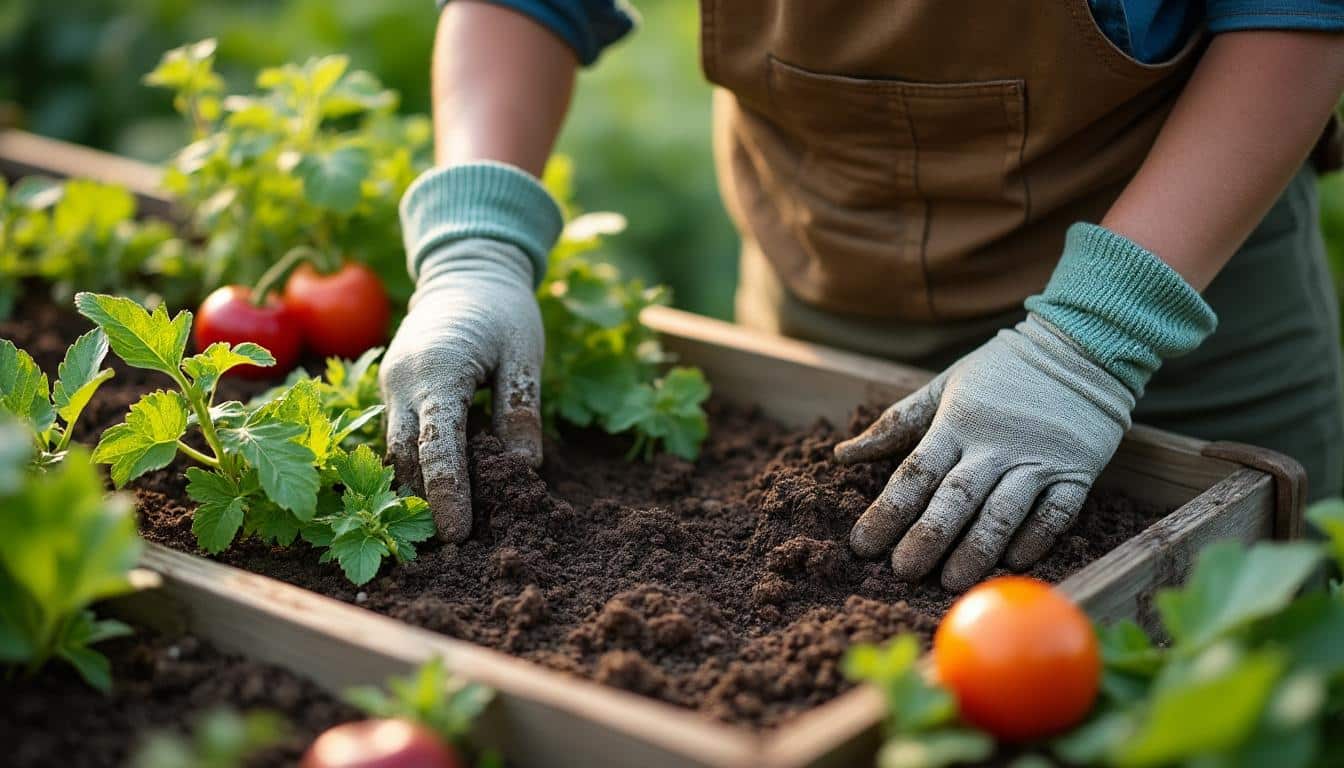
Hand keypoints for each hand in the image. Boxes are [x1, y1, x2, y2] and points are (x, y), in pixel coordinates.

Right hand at [381, 238, 542, 541]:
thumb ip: (520, 412)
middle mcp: (402, 382)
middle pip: (404, 459)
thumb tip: (523, 471)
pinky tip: (443, 491)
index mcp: (438, 372)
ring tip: (447, 529)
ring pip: (394, 453)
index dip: (447, 496)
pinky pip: (399, 437)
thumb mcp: (525, 355)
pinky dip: (417, 466)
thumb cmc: (503, 310)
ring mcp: (392, 386)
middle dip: (423, 504)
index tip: (458, 536)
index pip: (437, 448)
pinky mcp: (394, 390)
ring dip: (416, 490)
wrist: (466, 269)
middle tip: (453, 548)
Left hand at [835, 315, 1135, 591]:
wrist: (1081, 347)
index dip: (888, 511)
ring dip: (977, 549)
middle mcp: (994, 445)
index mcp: (956, 424)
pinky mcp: (1076, 471)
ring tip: (951, 581)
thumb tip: (843, 454)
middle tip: (903, 572)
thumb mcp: (944, 386)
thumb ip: (896, 423)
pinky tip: (1014, 562)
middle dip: (927, 537)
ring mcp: (1037, 459)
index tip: (863, 545)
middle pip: (955, 498)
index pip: (915, 474)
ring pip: (1002, 511)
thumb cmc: (1002, 371)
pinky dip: (1036, 537)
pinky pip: (1055, 512)